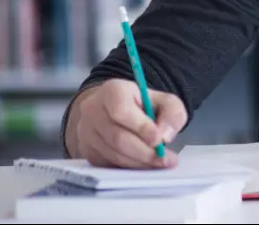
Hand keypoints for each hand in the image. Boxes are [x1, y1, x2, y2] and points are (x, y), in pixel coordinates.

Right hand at [65, 79, 187, 168]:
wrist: (116, 111)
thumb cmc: (142, 105)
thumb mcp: (165, 102)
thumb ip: (172, 114)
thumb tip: (165, 135)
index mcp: (113, 91)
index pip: (122, 111)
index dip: (141, 128)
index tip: (159, 140)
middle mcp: (93, 110)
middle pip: (117, 137)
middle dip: (144, 151)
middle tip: (164, 158)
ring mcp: (86, 131)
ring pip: (113, 153)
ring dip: (139, 162)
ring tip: (159, 162)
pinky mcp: (86, 149)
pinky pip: (107, 163)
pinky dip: (129, 166)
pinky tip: (143, 164)